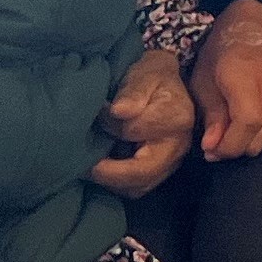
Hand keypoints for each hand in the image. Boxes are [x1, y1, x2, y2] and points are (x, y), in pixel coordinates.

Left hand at [90, 49, 197, 196]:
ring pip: (140, 185)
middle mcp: (178, 145)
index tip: (97, 112)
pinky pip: (140, 186)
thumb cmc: (152, 76)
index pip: (134, 131)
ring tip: (90, 168)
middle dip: (110, 173)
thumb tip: (118, 111)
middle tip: (83, 167)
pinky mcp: (164, 170)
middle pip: (143, 172)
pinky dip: (119, 183)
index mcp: (175, 117)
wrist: (166, 83)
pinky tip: (104, 170)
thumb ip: (133, 92)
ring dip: (113, 181)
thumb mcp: (144, 75)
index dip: (109, 125)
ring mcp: (173, 161)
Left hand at [190, 0, 261, 159]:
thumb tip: (213, 149)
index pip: (247, 123)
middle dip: (240, 145)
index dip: (230, 146)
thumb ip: (212, 116)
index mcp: (243, 72)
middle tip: (225, 138)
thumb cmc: (222, 52)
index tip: (214, 152)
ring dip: (259, 138)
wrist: (258, 22)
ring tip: (244, 126)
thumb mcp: (204, 80)